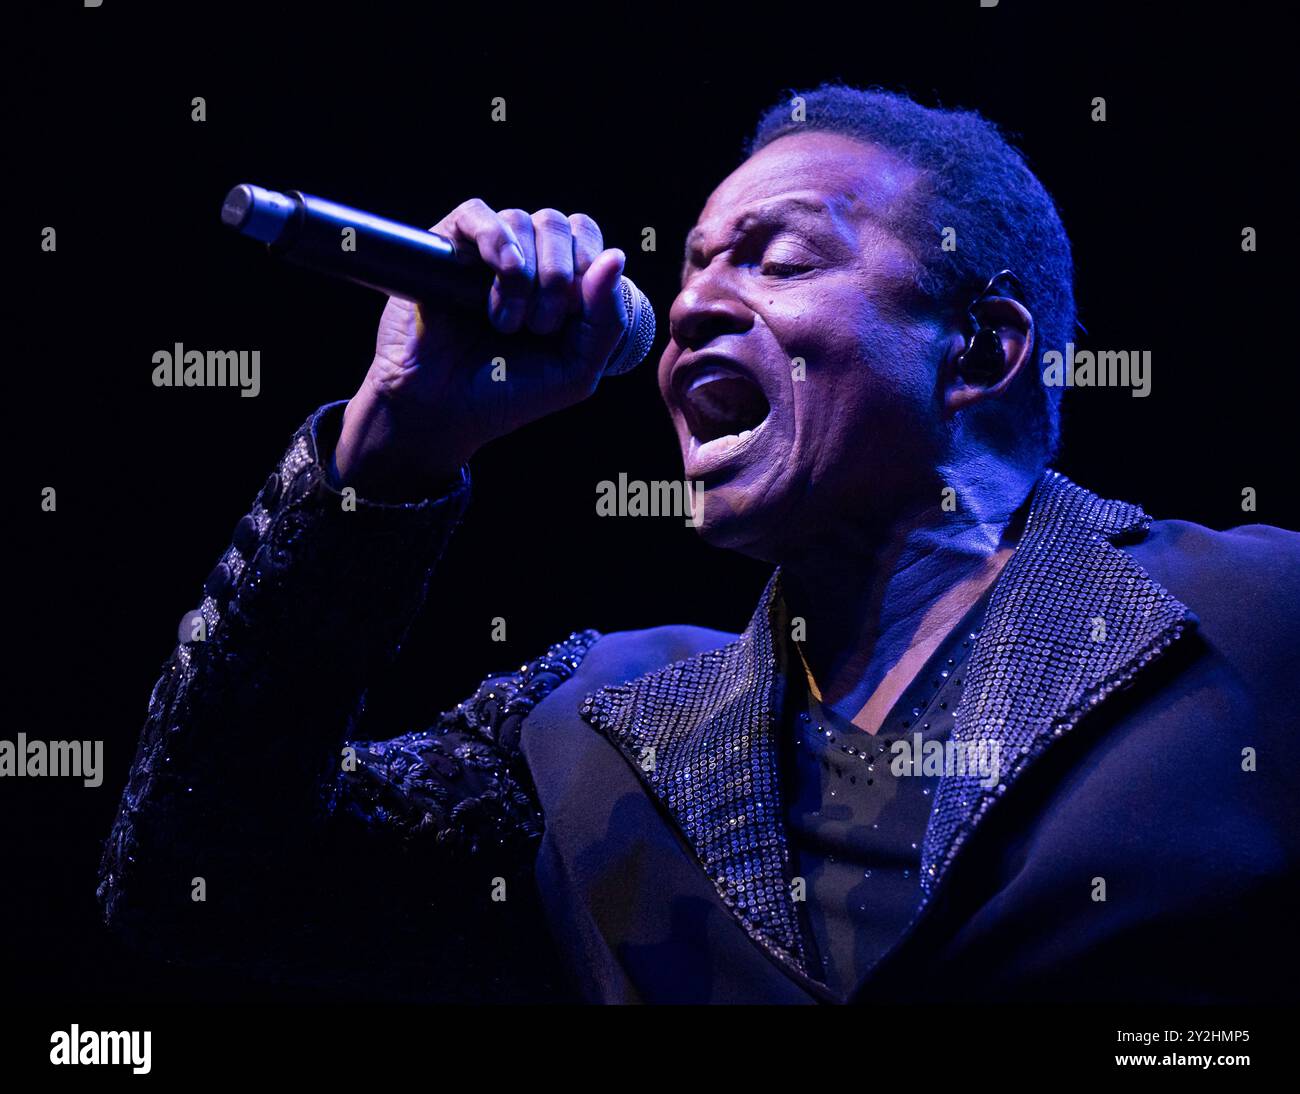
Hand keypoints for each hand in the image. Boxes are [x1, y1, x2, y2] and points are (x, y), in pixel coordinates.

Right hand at [335, 199, 628, 495]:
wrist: (442, 410)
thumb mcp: (577, 370)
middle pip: (560, 224)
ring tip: (505, 323)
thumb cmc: (508, 393)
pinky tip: (500, 274)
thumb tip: (616, 256)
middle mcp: (525, 259)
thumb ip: (607, 319)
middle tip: (538, 327)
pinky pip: (478, 213)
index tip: (570, 318)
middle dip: (558, 277)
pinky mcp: (446, 246)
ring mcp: (485, 251)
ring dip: (524, 277)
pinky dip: (497, 240)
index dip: (589, 268)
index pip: (588, 237)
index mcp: (560, 282)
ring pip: (523, 220)